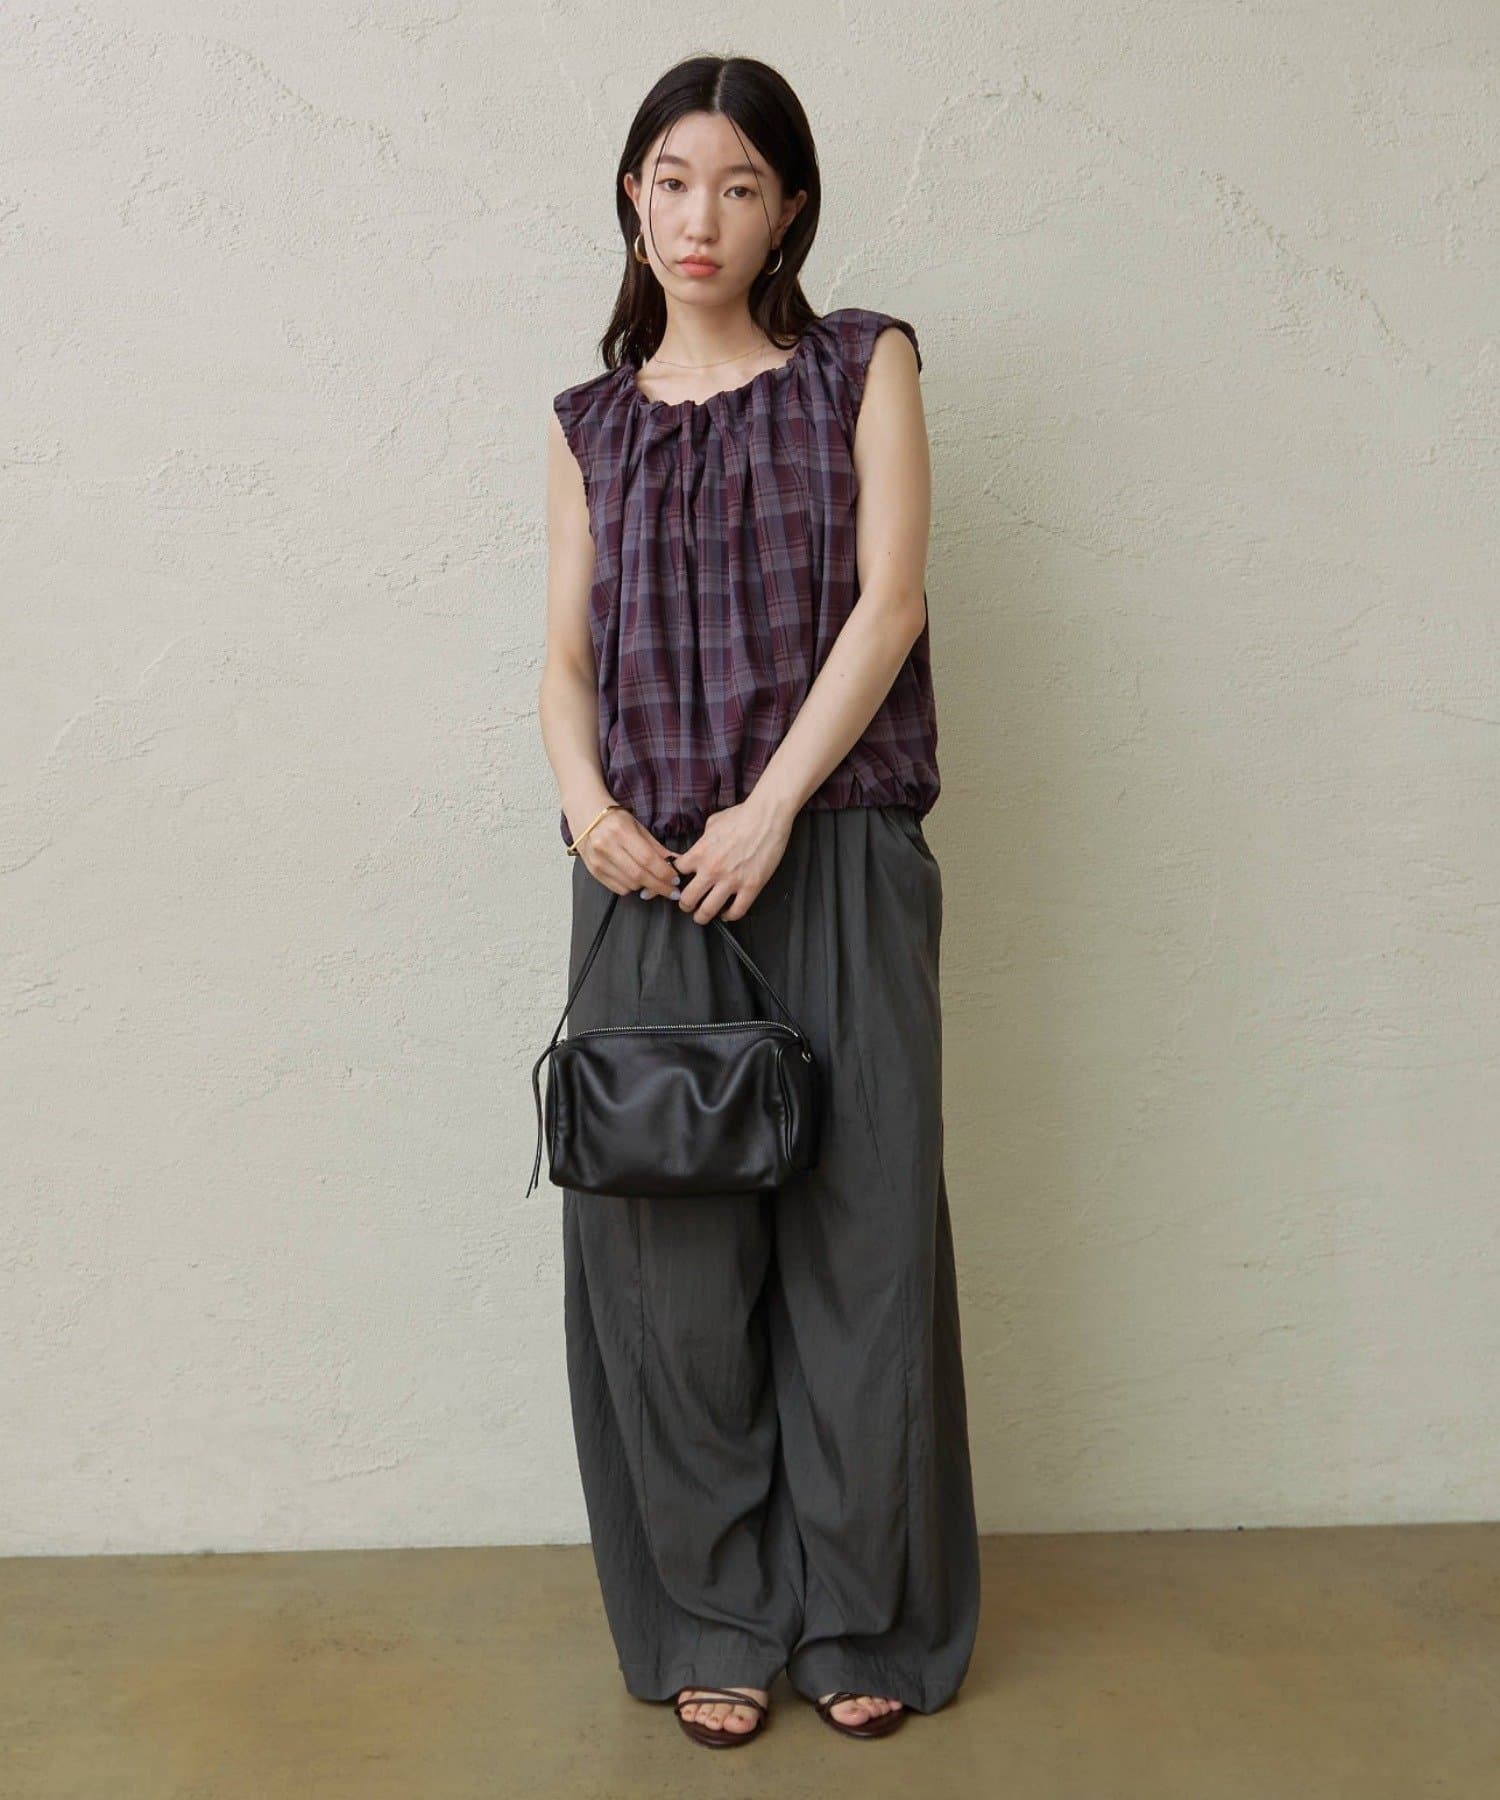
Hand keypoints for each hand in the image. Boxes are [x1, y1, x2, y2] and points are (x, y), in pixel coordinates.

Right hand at [572, 807, 679, 900]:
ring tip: (653, 880)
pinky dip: (631, 887)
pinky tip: (635, 879)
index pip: (647, 859)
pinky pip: (618, 888)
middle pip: (638, 875)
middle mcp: (606, 846)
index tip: (675, 880)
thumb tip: (677, 862)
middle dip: (659, 886)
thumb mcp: (638, 827)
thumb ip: (657, 847)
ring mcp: (597, 860)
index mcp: (621, 831)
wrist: (585, 815)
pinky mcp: (593, 871)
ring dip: (645, 886)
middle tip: (672, 892)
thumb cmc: (614, 819)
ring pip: (629, 885)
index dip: (664, 873)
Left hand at [670, 798, 792, 923]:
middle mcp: (712, 869)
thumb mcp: (712, 824)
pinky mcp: (751, 887)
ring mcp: (731, 880)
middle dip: (685, 905)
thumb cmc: (742, 816)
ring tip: (702, 916)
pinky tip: (727, 913)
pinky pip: (736, 911)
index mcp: (699, 853)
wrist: (767, 816)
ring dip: (702, 916)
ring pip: (708, 911)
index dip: (675, 880)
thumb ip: (703, 841)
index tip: (677, 885)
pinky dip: (729, 916)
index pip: (676, 874)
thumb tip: (700, 848)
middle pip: (687, 899)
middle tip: (687, 906)